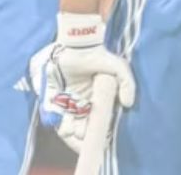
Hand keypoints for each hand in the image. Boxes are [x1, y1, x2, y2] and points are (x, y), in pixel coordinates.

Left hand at [30, 13, 135, 152]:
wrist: (78, 42)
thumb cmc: (98, 55)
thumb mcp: (119, 68)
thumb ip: (127, 84)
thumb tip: (128, 104)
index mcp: (94, 99)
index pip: (94, 120)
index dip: (95, 130)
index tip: (97, 139)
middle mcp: (80, 101)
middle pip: (79, 122)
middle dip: (80, 131)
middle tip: (81, 134)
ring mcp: (65, 98)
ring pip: (65, 119)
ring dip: (67, 128)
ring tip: (70, 131)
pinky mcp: (51, 92)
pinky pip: (52, 109)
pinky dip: (55, 118)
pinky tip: (59, 123)